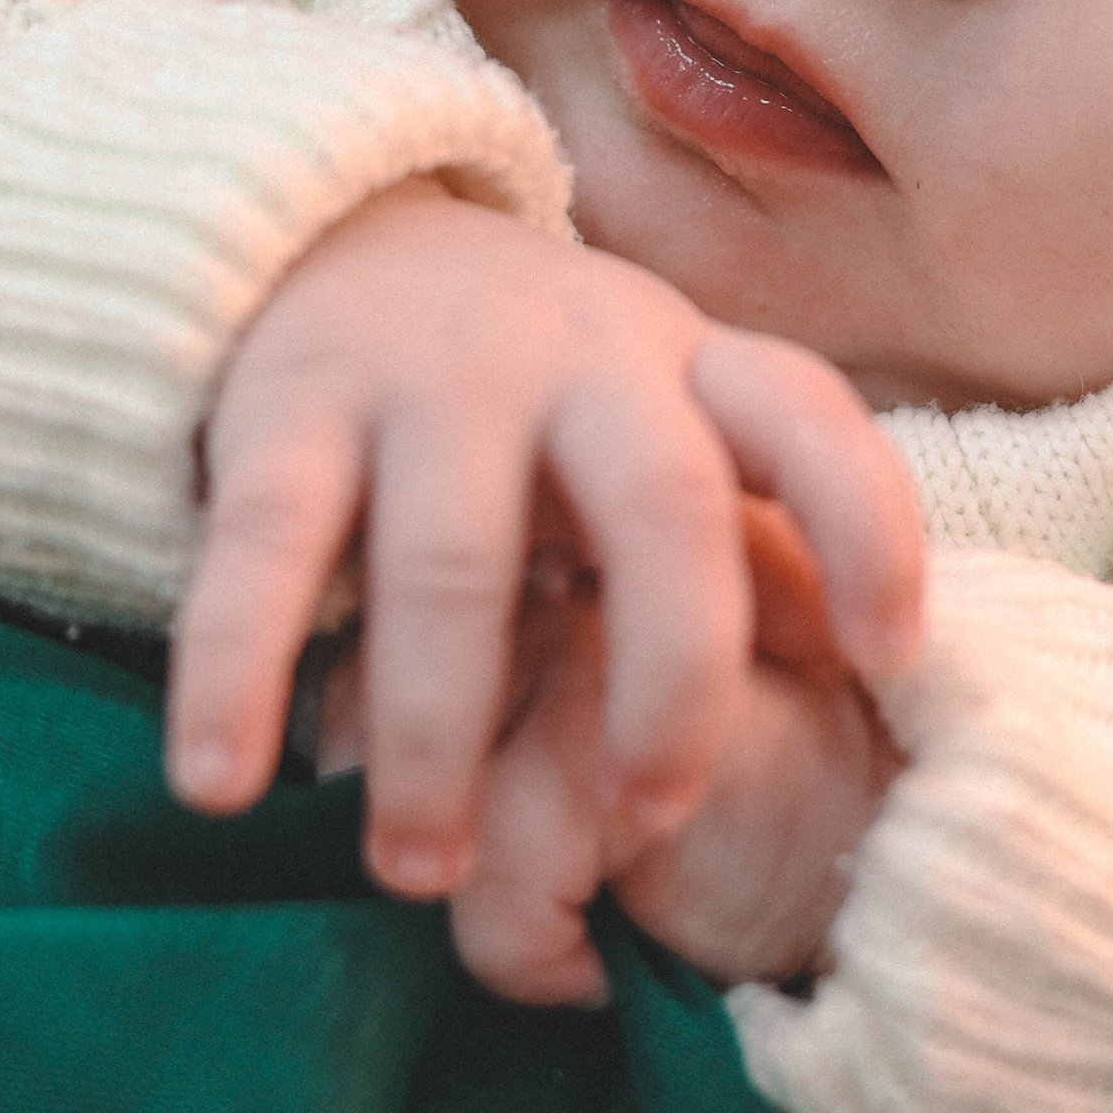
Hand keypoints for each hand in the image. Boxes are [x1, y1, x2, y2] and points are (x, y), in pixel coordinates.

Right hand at [165, 183, 920, 927]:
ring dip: (438, 734)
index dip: (866, 530)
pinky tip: (223, 784)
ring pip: (452, 560)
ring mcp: (429, 374)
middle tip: (644, 820)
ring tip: (421, 876)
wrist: (336, 236)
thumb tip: (869, 670)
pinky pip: (264, 549)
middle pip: (658, 504)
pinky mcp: (286, 403)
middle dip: (667, 677)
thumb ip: (751, 534)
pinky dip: (236, 671)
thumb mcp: (658, 430)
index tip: (889, 660)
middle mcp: (578, 356)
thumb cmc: (539, 398)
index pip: (809, 422)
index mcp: (684, 365)